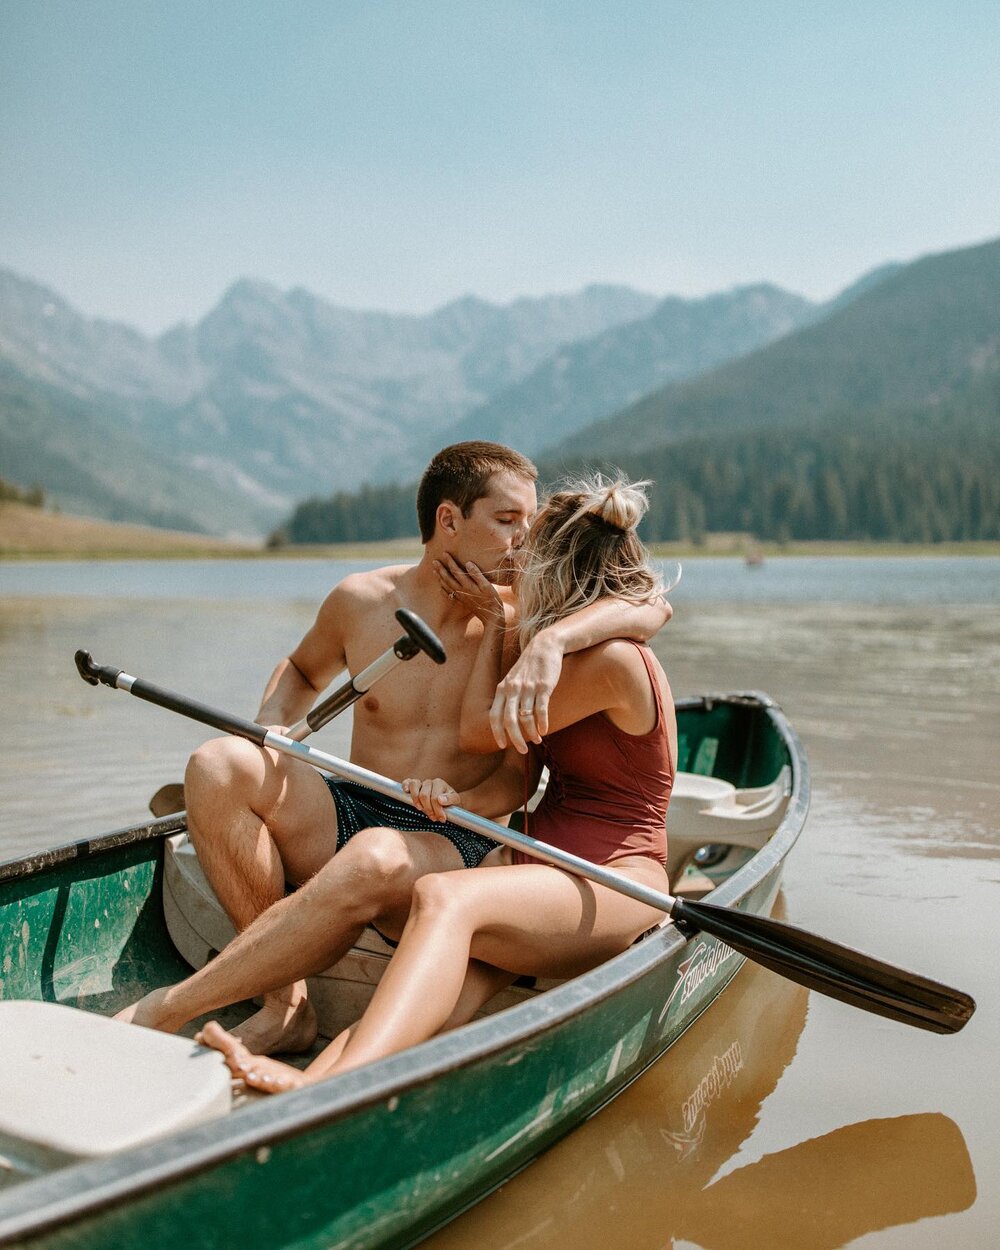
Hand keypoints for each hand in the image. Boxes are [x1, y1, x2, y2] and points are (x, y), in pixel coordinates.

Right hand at [401, 776, 459, 822]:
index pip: (435, 797)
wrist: (446, 801)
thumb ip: (450, 799)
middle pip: (424, 795)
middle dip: (428, 809)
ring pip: (414, 786)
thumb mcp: (455, 800)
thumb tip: (440, 799)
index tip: (441, 819)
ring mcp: (421, 783)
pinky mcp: (414, 785)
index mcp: (439, 783)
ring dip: (416, 800)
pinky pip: (407, 782)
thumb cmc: (449, 801)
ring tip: (421, 809)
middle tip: (433, 818)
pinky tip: (406, 792)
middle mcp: (430, 782)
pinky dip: (405, 785)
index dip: (437, 810)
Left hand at [434, 555, 504, 623]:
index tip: (444, 553)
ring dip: (439, 578)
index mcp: (467, 585)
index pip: (455, 571)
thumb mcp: (487, 585)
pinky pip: (449, 595)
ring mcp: (460, 597)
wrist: (491, 617)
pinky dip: (443, 590)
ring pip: (446, 586)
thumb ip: (477, 574)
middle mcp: (461, 591)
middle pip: (447, 578)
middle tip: (434, 561)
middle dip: (440, 569)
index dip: (450, 561)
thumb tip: (468, 563)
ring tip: (434, 571)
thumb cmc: (491, 599)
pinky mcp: (462, 601)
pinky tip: (440, 587)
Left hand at [489, 632, 562, 752]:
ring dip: (531, 733)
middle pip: (509, 720)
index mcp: (502, 688)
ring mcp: (528, 687)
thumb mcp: (513, 679)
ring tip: (537, 740)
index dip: (497, 732)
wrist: (545, 646)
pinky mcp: (543, 686)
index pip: (494, 715)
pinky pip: (541, 709)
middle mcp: (513, 689)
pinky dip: (542, 723)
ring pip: (526, 717)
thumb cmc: (529, 666)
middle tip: (522, 750)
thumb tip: (507, 719)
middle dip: (515, 739)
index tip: (502, 745)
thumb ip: (507, 696)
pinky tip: (545, 730)